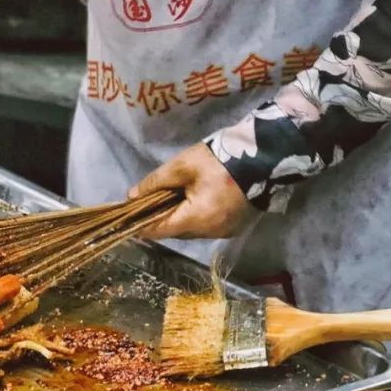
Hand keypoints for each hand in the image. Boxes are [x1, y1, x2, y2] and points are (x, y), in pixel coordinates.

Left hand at [127, 144, 253, 239]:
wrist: (262, 158)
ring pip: (191, 230)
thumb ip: (154, 182)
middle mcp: (210, 233)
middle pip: (175, 231)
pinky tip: (192, 201)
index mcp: (196, 220)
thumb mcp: (181, 166)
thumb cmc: (218, 160)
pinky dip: (195, 217)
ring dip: (179, 218)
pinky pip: (206, 227)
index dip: (141, 225)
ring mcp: (225, 231)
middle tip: (148, 203)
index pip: (160, 231)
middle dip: (160, 219)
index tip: (128, 219)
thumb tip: (131, 196)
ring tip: (170, 199)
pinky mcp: (234, 226)